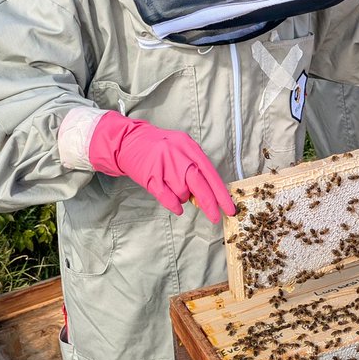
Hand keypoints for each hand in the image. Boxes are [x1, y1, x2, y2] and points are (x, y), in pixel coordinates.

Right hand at [88, 111, 235, 221]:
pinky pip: (167, 198)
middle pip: (200, 185)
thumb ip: (195, 167)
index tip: (229, 208)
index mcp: (190, 147)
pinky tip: (176, 206)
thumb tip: (210, 193)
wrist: (129, 142)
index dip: (221, 193)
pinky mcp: (150, 177)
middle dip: (210, 204)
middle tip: (216, 217)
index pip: (210, 174)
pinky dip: (174, 205)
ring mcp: (164, 166)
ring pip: (183, 193)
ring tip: (174, 187)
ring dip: (183, 197)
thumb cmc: (160, 148)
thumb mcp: (182, 149)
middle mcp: (178, 155)